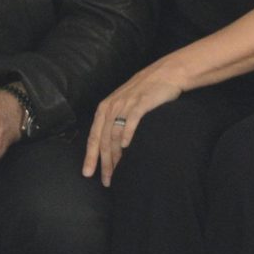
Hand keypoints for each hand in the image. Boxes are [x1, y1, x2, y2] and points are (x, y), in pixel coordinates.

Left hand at [82, 62, 182, 186]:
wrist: (166, 73)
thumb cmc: (146, 90)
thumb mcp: (125, 102)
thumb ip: (116, 119)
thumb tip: (112, 145)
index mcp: (105, 107)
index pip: (93, 136)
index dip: (90, 156)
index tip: (88, 173)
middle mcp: (113, 106)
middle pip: (103, 139)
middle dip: (103, 162)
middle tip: (105, 180)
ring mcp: (126, 104)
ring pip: (115, 135)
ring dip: (114, 156)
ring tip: (116, 172)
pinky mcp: (141, 103)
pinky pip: (130, 121)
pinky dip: (127, 134)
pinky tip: (126, 146)